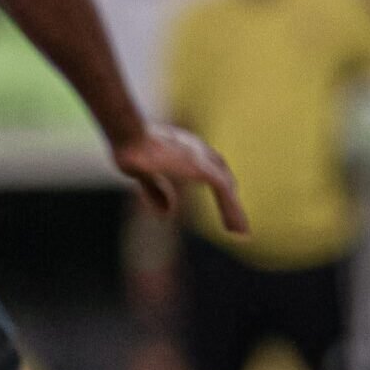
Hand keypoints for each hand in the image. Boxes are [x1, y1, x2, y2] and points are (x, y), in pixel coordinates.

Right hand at [113, 124, 247, 234]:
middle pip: (221, 172)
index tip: (224, 194)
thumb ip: (155, 192)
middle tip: (235, 218)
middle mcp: (197, 149)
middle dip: (228, 194)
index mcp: (184, 147)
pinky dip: (232, 211)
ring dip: (233, 210)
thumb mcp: (141, 175)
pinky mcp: (205, 170)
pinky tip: (236, 229)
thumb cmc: (128, 149)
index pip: (208, 162)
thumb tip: (167, 213)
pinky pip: (224, 193)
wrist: (129, 137)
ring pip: (226, 186)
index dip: (216, 179)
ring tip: (241, 233)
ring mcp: (202, 159)